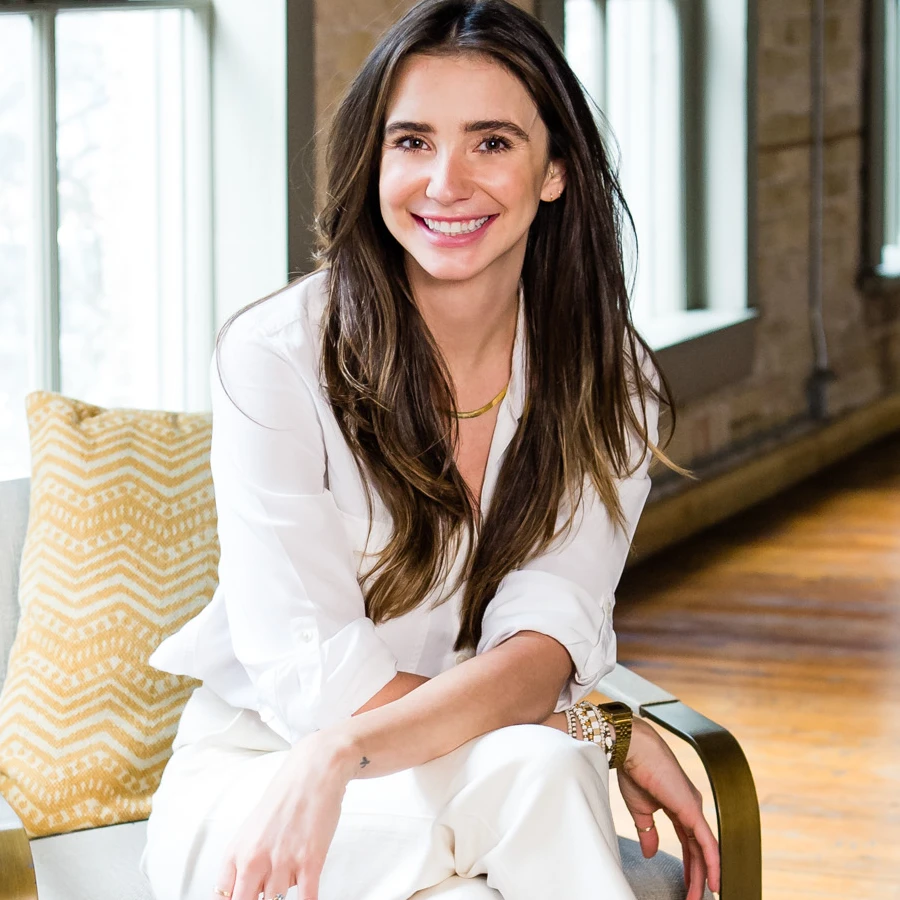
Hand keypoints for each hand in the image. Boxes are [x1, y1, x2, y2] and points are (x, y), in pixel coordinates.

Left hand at [210, 731, 352, 899]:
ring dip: (284, 893)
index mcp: (236, 853)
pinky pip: (306, 899)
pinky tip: (306, 898)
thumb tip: (251, 890)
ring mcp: (282, 862)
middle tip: (266, 892)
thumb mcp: (252, 829)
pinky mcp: (310, 861)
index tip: (244, 899)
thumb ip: (247, 862)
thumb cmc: (285, 796)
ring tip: (291, 872)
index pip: (223, 898)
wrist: (313, 771)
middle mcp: (254, 860)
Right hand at [616, 718, 720, 899]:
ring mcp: (694, 809)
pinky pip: (707, 843)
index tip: (687, 884)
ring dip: (704, 875)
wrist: (632, 749)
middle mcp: (691, 808)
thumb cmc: (634, 770)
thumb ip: (648, 831)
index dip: (689, 865)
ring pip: (704, 850)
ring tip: (702, 896)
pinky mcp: (692, 810)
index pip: (688, 843)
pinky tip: (714, 880)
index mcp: (678, 806)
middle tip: (694, 898)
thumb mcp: (640, 809)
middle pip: (698, 850)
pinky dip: (712, 863)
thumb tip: (651, 852)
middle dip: (697, 876)